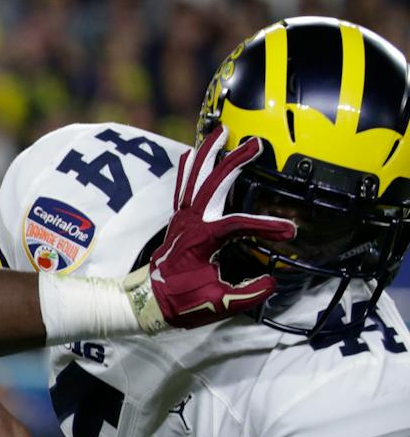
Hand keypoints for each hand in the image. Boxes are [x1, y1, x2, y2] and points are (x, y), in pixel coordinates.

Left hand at [128, 126, 296, 330]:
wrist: (147, 303)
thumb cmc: (180, 303)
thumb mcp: (217, 304)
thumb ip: (247, 294)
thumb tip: (271, 283)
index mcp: (200, 241)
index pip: (237, 225)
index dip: (264, 225)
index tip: (289, 231)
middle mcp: (189, 224)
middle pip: (212, 185)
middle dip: (234, 162)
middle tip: (255, 143)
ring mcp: (181, 220)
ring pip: (194, 179)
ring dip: (208, 154)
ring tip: (221, 131)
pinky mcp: (178, 221)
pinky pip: (183, 187)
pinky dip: (189, 168)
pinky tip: (193, 152)